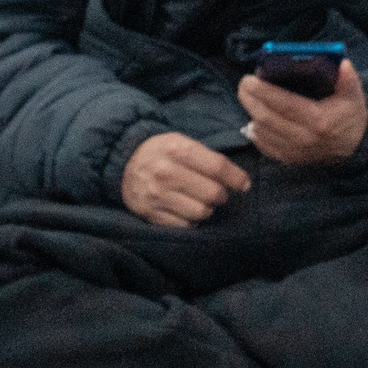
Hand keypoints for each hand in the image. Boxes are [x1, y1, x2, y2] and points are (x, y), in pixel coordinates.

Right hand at [121, 132, 252, 227]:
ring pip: (201, 212)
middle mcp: (166, 172)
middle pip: (212, 193)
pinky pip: (184, 225)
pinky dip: (189, 220)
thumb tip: (241, 181)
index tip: (244, 185)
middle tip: (216, 193)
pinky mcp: (150, 213)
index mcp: (176, 149)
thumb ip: (208, 158)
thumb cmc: (161, 153)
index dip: (236, 178)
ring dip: (206, 209)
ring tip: (198, 201)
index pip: (217, 167)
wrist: (124, 163)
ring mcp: (156, 194)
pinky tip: (184, 209)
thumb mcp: (180, 142)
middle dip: (220, 195)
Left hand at [237, 62, 367, 167]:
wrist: (354, 149)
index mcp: (319, 121)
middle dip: (249, 99)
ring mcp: (295, 152)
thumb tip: (343, 64)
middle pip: (267, 118)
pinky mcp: (289, 160)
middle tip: (243, 84)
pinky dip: (255, 132)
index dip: (264, 92)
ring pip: (262, 132)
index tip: (249, 79)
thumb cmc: (350, 118)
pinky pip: (264, 146)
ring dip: (251, 113)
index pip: (284, 105)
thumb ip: (349, 80)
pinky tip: (252, 118)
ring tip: (247, 96)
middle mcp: (304, 138)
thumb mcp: (354, 96)